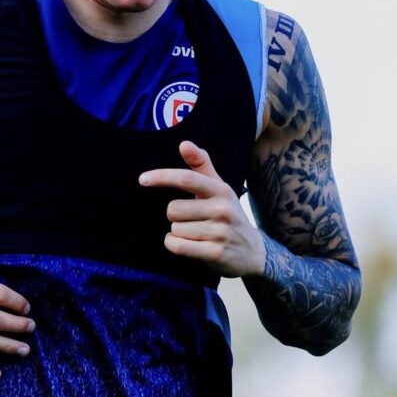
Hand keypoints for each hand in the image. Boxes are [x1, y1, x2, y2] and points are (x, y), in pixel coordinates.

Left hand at [139, 141, 265, 277]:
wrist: (253, 251)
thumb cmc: (227, 214)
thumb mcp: (218, 188)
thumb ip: (200, 165)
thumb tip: (184, 144)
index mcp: (221, 190)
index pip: (187, 179)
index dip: (162, 177)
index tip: (142, 179)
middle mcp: (222, 209)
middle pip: (173, 209)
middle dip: (175, 216)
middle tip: (192, 220)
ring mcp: (220, 232)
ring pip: (175, 229)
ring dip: (178, 233)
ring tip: (196, 234)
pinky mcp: (216, 253)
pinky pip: (178, 246)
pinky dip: (174, 245)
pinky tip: (186, 244)